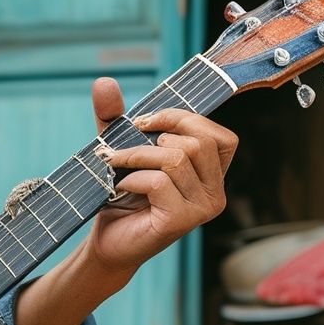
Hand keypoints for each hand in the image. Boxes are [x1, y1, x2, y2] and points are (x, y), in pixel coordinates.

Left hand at [84, 77, 237, 272]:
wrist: (107, 242)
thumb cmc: (121, 197)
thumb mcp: (120, 150)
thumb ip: (115, 118)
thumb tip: (103, 82)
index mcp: (213, 174)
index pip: (220, 135)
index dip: (184, 119)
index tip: (143, 123)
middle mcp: (216, 192)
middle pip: (199, 141)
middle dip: (156, 135)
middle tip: (122, 148)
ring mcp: (203, 209)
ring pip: (177, 158)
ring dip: (136, 156)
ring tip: (114, 166)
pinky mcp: (181, 221)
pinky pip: (159, 182)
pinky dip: (132, 179)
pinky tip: (119, 189)